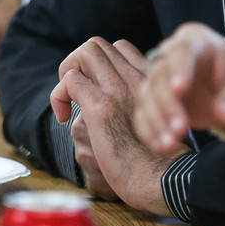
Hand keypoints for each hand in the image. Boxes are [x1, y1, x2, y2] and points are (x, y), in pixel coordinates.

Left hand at [51, 38, 189, 213]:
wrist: (165, 180)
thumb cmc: (158, 160)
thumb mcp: (153, 121)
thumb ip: (135, 106)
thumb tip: (109, 106)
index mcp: (149, 81)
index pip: (120, 47)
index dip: (100, 63)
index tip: (96, 88)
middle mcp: (135, 79)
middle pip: (97, 45)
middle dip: (78, 63)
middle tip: (75, 93)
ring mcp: (118, 90)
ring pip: (85, 53)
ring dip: (67, 72)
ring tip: (67, 102)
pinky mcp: (102, 108)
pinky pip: (71, 81)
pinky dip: (59, 94)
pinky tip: (63, 118)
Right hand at [133, 23, 224, 155]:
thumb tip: (224, 115)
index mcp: (195, 40)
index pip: (182, 50)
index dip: (179, 68)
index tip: (180, 89)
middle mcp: (171, 55)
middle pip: (159, 75)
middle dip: (166, 104)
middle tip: (180, 129)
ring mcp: (161, 78)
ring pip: (147, 96)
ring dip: (156, 121)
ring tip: (170, 144)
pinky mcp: (156, 100)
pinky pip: (144, 114)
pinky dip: (150, 131)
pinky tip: (161, 147)